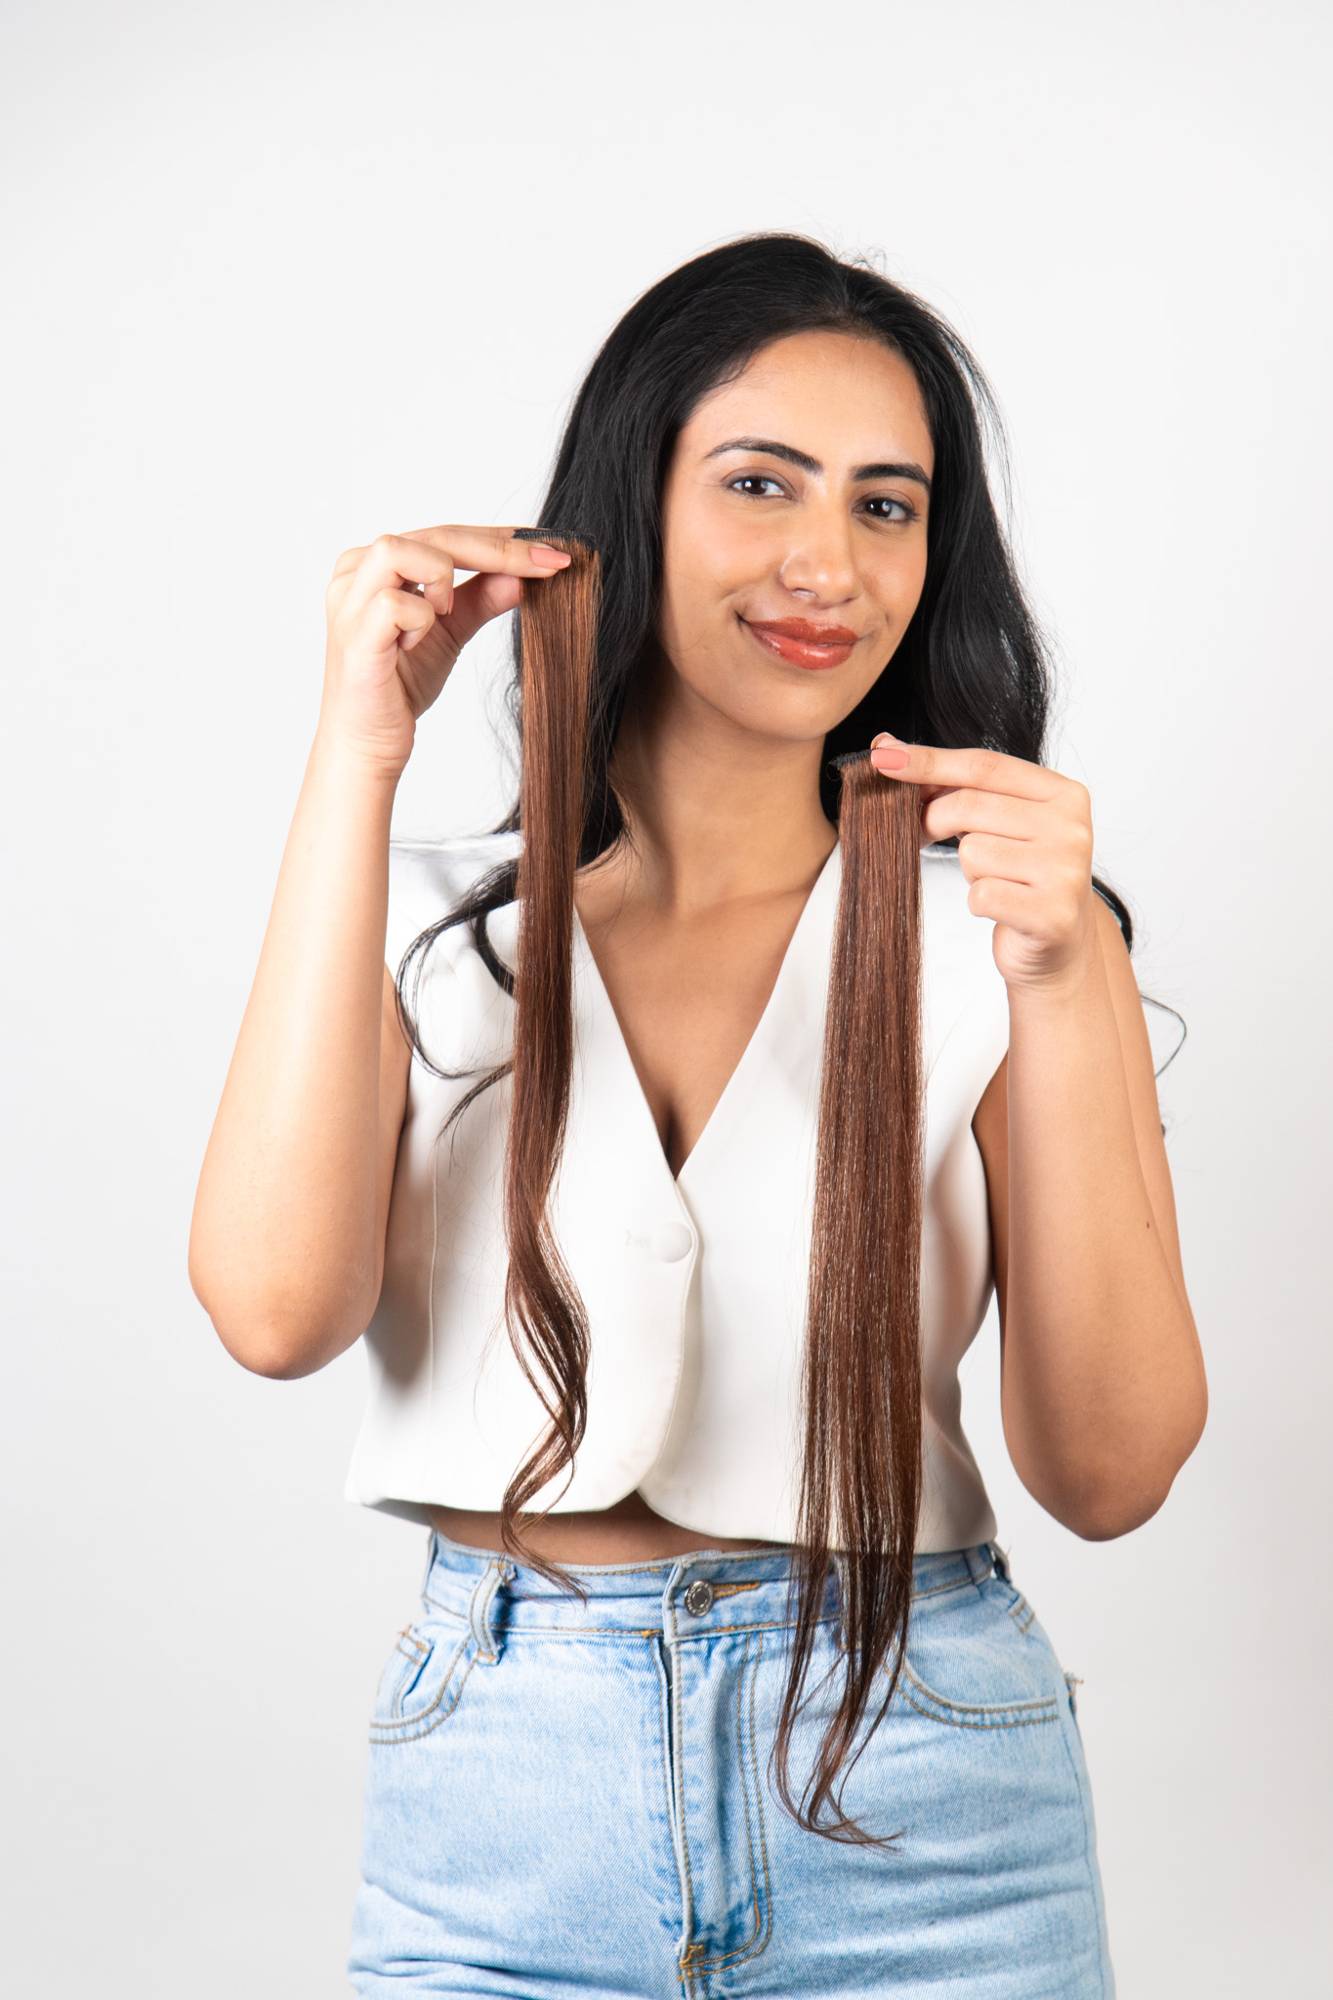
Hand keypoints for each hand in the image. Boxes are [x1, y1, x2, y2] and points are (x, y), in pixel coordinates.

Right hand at [319, 525, 572, 779]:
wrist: (370, 743)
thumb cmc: (400, 685)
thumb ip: (481, 599)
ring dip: (441, 580)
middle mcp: (354, 570)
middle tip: (548, 563)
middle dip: (498, 550)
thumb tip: (522, 574)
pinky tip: (413, 646)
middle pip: (435, 535)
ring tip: (443, 617)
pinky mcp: (354, 635)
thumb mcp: (451, 632)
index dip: (500, 540)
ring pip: (403, 550)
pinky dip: (420, 621)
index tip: (551, 549)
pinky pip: (395, 604)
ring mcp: (348, 600)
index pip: (446, 534)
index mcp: (375, 563)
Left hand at [869, 732, 1098, 993]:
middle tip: (928, 835)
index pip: (984, 765)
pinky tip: (1001, 908)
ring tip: (996, 880)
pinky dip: (979, 902)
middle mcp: (1071, 827)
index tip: (883, 758)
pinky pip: (981, 894)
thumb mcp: (998, 822)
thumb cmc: (1021, 877)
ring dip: (970, 870)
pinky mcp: (1051, 914)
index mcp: (1064, 793)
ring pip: (973, 851)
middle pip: (970, 805)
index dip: (929, 761)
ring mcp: (1065, 871)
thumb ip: (954, 783)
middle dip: (934, 820)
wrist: (1059, 946)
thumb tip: (886, 746)